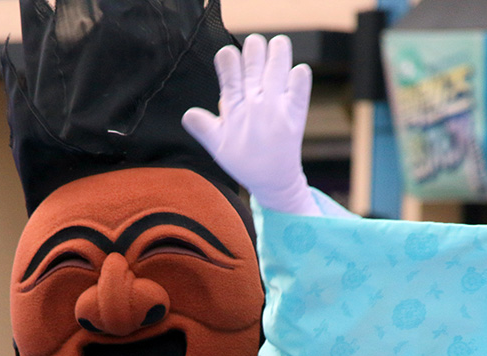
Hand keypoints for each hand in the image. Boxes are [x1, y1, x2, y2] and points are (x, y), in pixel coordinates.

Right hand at [182, 34, 319, 215]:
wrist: (274, 182)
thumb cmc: (245, 162)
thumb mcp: (218, 147)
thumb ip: (203, 128)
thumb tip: (187, 114)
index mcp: (235, 110)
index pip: (228, 74)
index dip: (228, 59)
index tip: (229, 54)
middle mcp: (255, 106)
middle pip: (253, 64)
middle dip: (254, 49)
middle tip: (255, 43)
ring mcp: (277, 109)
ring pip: (276, 69)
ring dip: (277, 52)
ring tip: (277, 44)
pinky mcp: (296, 115)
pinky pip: (298, 89)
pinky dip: (299, 77)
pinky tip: (297, 71)